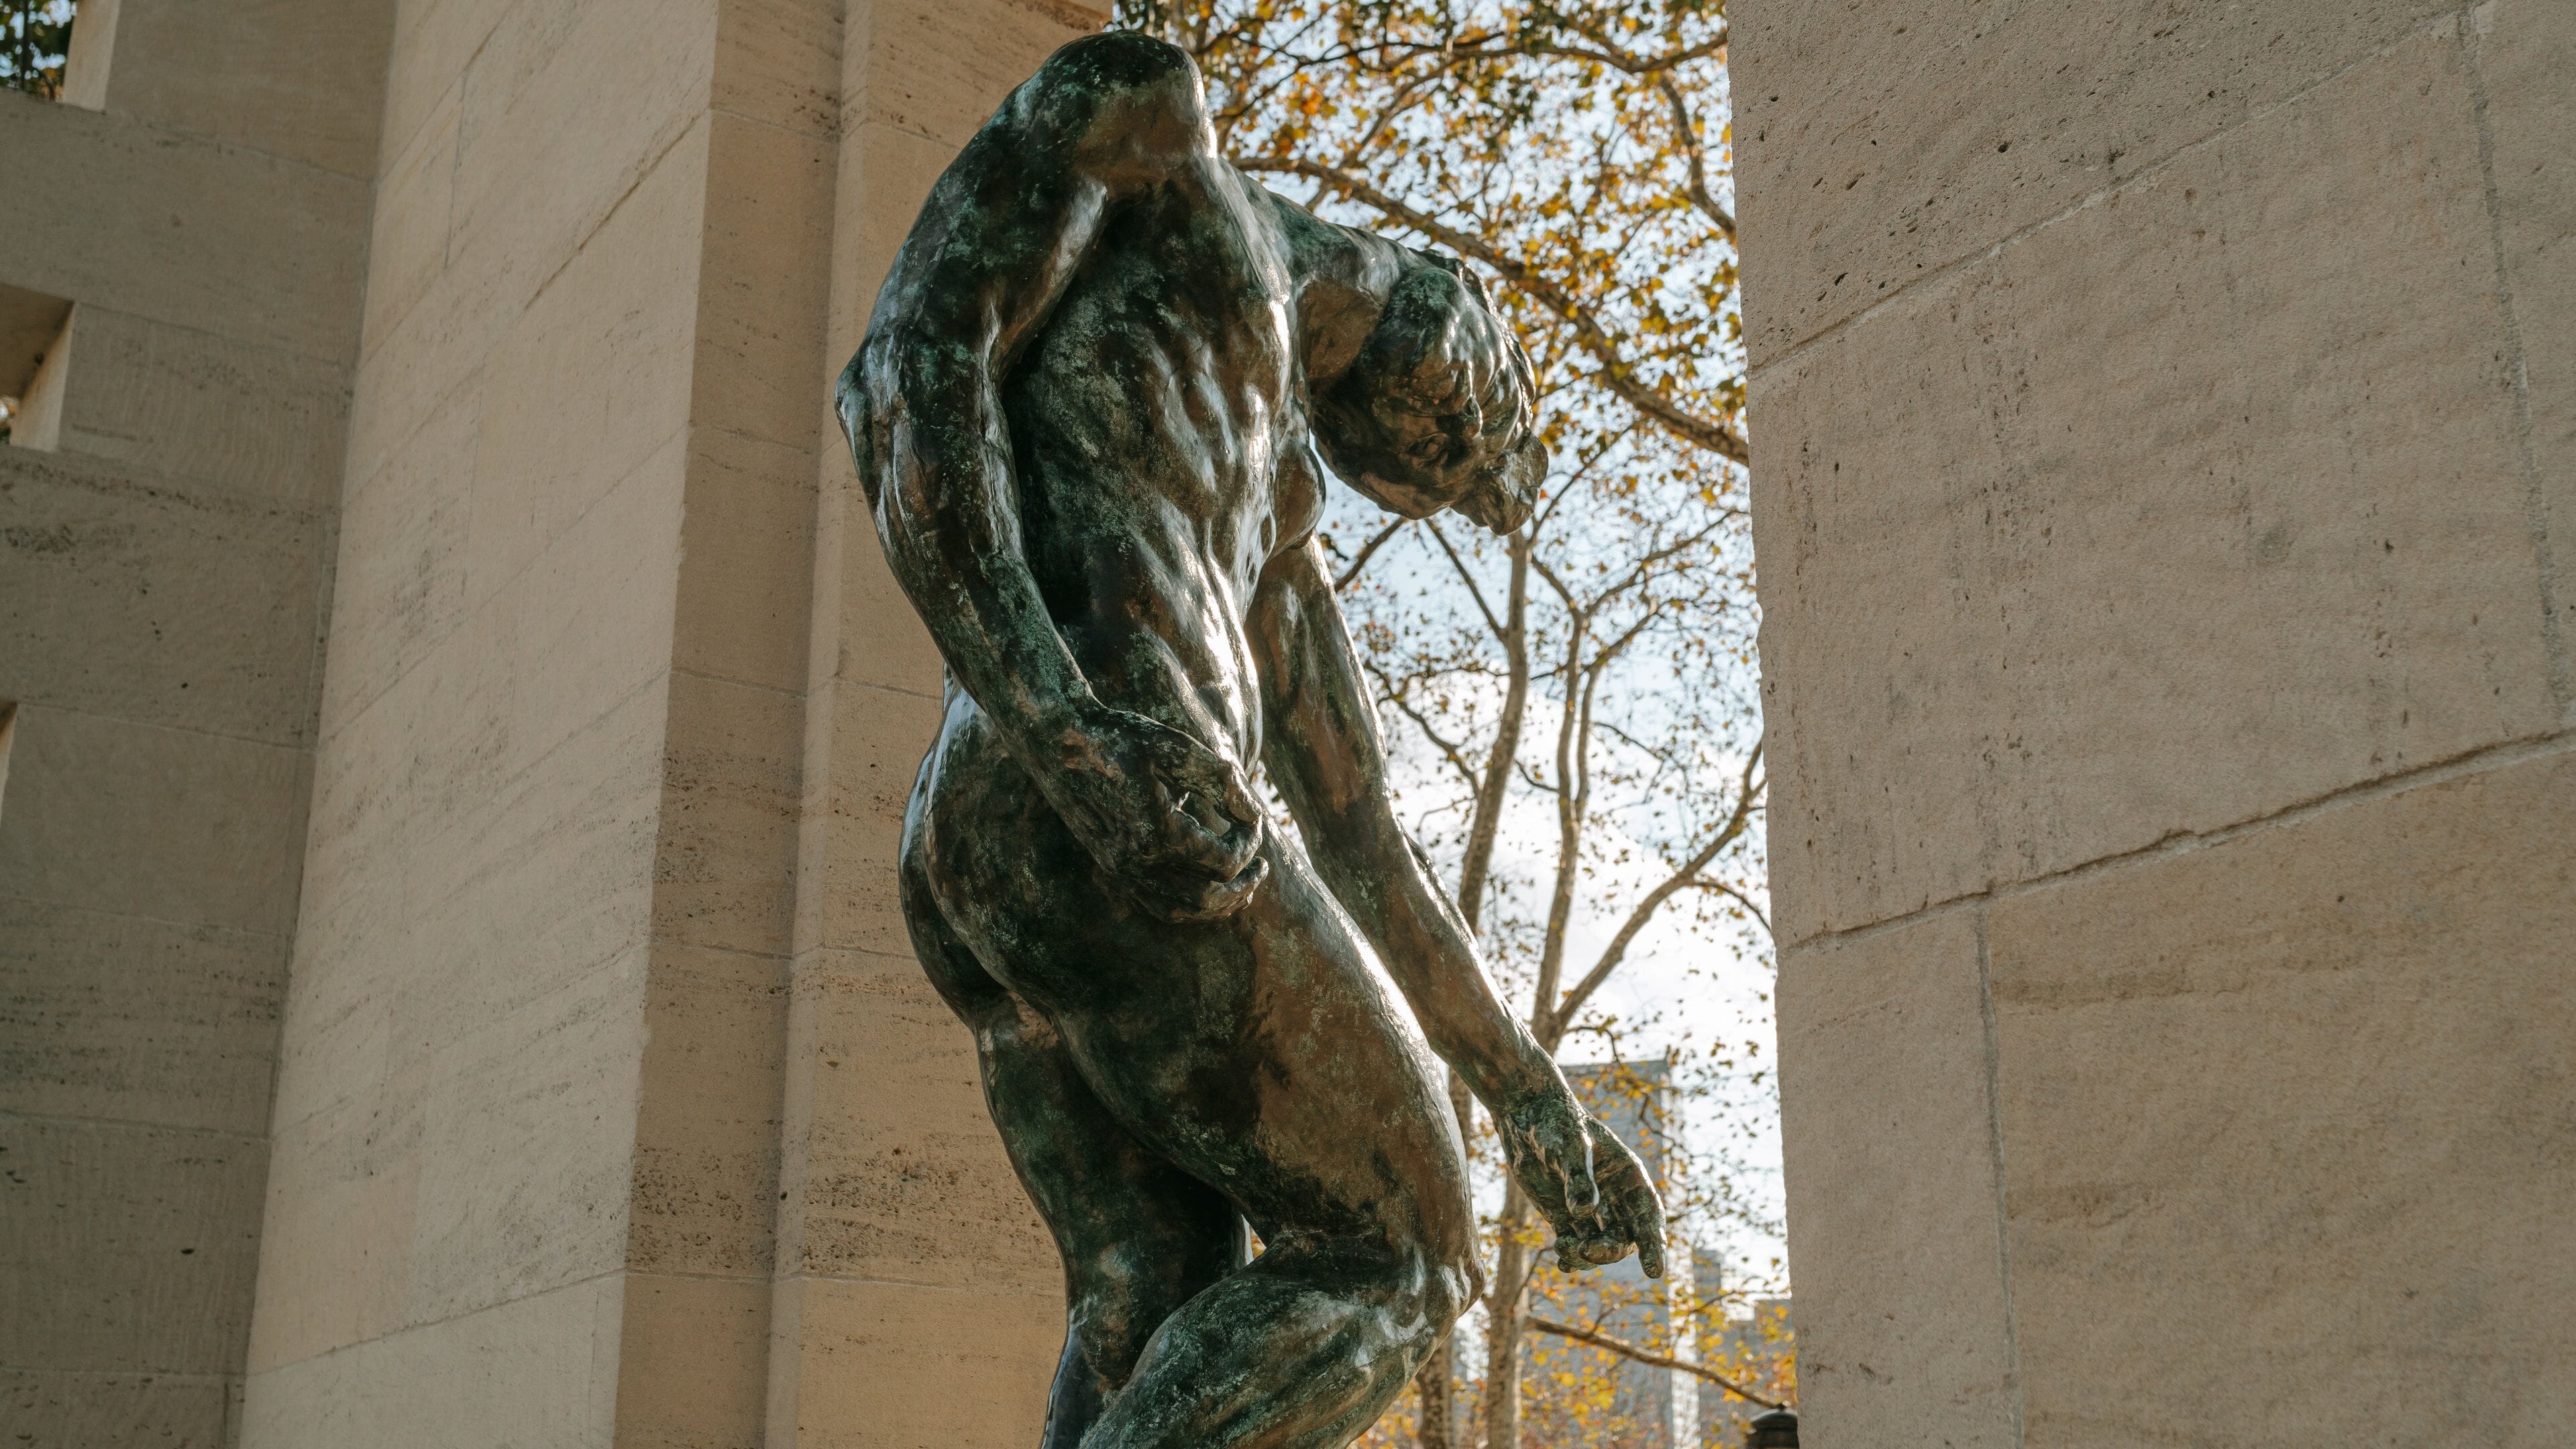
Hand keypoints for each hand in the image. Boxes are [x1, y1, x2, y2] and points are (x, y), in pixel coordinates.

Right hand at [1044, 704, 1268, 920]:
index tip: (1254, 815)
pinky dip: (1188, 905)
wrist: (1061, 742)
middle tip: (1263, 865)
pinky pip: (1155, 904)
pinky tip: (1206, 885)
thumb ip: (1221, 779)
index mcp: (1156, 832)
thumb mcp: (1177, 746)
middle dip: (1242, 884)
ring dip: (1218, 904)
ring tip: (1243, 884)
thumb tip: (1254, 813)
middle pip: (1206, 898)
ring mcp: (1120, 869)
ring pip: (1180, 910)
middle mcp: (1136, 861)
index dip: (1250, 840)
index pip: (1223, 859)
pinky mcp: (1112, 867)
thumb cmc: (1122, 737)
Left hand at [1499, 1091, 1667, 1277]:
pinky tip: (1563, 1263)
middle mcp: (1614, 1196)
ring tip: (1564, 1249)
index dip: (1654, 1243)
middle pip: (1624, 1237)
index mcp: (1628, 1176)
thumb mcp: (1569, 1146)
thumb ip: (1578, 1178)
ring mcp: (1590, 1208)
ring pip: (1600, 1245)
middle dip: (1609, 1251)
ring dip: (1588, 1255)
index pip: (1649, 1215)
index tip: (1654, 1271)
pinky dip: (1572, 1256)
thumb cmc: (1555, 1123)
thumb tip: (1585, 1213)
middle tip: (1587, 1250)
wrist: (1525, 1114)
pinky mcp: (1565, 1215)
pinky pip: (1576, 1244)